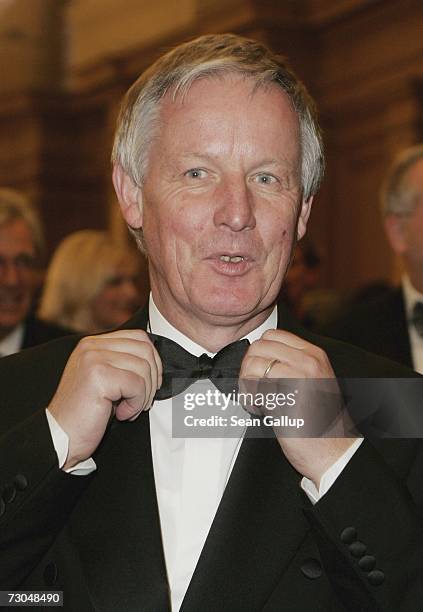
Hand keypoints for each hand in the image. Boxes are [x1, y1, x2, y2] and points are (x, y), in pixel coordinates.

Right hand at [48, 330, 161, 469]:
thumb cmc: (84, 414)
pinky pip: (137, 384)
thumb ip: (123, 364)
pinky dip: (136, 404)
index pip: (139, 337)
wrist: (61, 438)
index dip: (153, 360)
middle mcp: (91, 346)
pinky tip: (122, 414)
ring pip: (144, 367)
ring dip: (144, 394)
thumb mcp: (104, 380)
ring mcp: (93, 358)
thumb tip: (155, 362)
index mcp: (93, 344)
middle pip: (145, 349)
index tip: (151, 382)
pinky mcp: (98, 376)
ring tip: (129, 408)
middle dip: (153, 378)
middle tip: (143, 400)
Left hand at [239, 329, 357, 487]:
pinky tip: (262, 412)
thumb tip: (256, 356)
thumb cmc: (319, 422)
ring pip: (252, 365)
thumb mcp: (311, 381)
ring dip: (247, 385)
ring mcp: (299, 377)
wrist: (333, 452)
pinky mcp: (287, 396)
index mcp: (313, 354)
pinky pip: (254, 388)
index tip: (260, 372)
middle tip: (255, 389)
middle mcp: (308, 361)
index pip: (272, 335)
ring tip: (258, 402)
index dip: (259, 354)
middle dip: (249, 369)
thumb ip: (289, 364)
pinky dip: (250, 401)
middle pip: (258, 348)